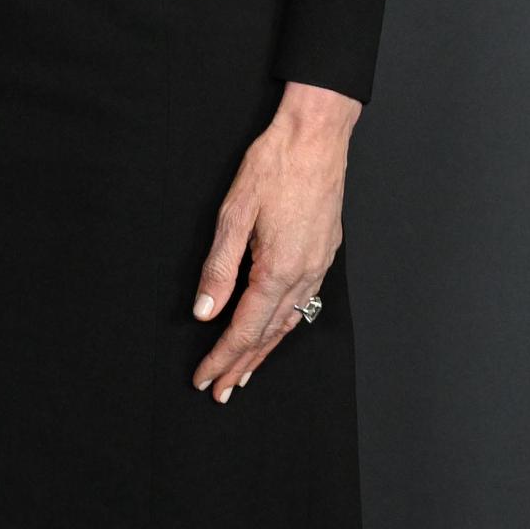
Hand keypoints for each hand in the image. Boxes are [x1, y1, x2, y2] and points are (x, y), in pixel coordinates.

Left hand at [189, 81, 358, 398]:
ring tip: (244, 373)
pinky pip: (303, 304)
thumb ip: (219, 267)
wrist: (317, 137)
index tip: (205, 379)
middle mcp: (303, 275)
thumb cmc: (274, 166)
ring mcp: (318, 267)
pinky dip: (284, 327)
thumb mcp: (234, 212)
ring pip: (288, 323)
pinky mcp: (324, 255)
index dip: (222, 357)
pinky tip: (276, 332)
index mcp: (277, 269)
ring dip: (264, 351)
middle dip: (241, 365)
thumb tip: (205, 311)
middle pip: (267, 334)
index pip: (244, 329)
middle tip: (220, 390)